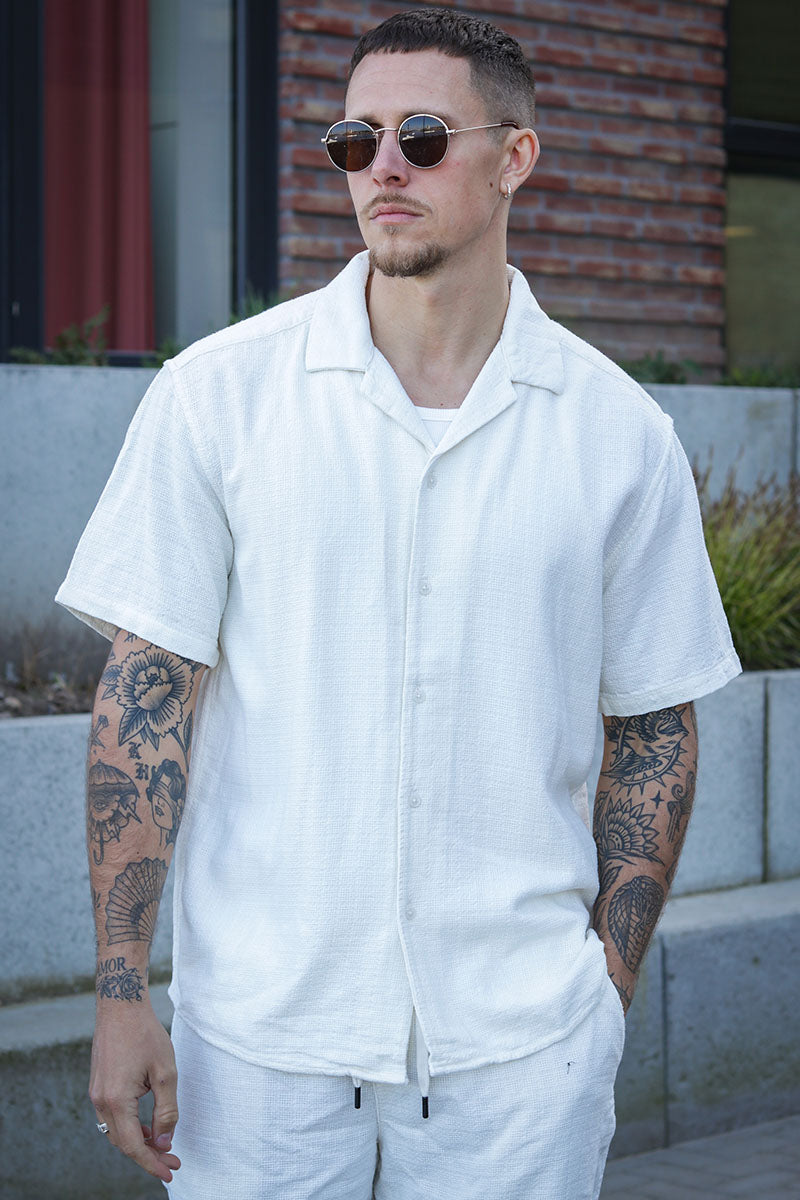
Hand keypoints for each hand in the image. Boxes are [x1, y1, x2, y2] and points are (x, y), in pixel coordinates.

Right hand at [89, 995, 180, 1182]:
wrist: (120, 1007)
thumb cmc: (145, 1035)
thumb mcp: (165, 1073)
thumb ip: (166, 1110)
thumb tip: (164, 1140)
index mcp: (116, 1100)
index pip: (133, 1145)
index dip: (151, 1163)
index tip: (170, 1172)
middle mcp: (101, 1101)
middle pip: (123, 1142)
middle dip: (147, 1154)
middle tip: (172, 1158)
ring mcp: (96, 1094)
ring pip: (116, 1131)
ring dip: (138, 1141)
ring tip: (162, 1143)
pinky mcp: (98, 1086)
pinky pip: (112, 1117)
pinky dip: (129, 1126)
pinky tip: (146, 1124)